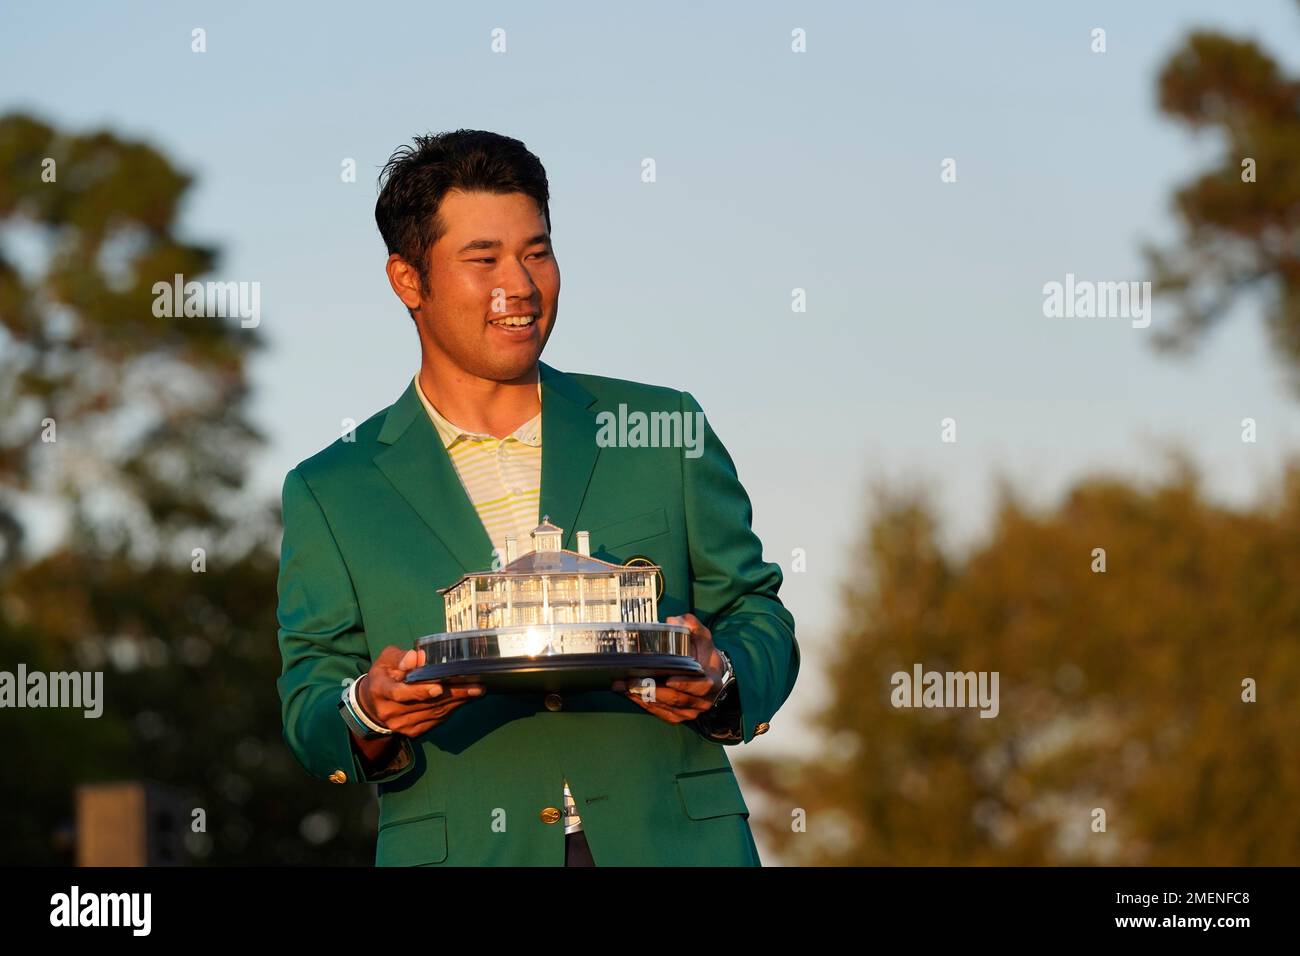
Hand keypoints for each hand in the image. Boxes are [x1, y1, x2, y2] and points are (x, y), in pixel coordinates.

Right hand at [358, 646, 484, 737]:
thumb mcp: (386, 660)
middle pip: (424, 704)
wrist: (372, 704)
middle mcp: (390, 711)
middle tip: (475, 686)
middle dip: (452, 694)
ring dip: (457, 702)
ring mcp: (401, 724)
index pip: (399, 693)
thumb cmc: (384, 675)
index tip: (438, 688)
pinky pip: (436, 721)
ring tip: (476, 690)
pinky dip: (452, 709)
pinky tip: (465, 699)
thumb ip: (401, 657)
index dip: (419, 692)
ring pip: (433, 713)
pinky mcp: (412, 732)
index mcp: (381, 690)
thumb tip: (419, 657)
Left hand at [611, 613, 724, 723]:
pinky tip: (627, 692)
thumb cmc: (703, 655)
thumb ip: (691, 626)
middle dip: (653, 690)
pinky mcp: (676, 717)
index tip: (669, 679)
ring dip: (641, 697)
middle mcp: (701, 701)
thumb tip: (672, 621)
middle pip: (676, 699)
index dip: (685, 684)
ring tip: (622, 685)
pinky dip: (641, 703)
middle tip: (632, 680)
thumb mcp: (702, 637)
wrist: (709, 675)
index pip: (700, 686)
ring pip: (663, 707)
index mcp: (712, 683)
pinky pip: (657, 712)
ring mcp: (688, 712)